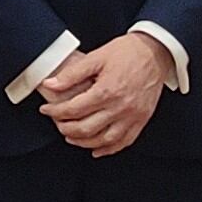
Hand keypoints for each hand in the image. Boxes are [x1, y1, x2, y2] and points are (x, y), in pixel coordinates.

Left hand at [38, 33, 172, 157]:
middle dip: (66, 129)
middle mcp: (120, 107)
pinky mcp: (142, 120)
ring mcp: (133, 116)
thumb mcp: (95, 57)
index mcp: (106, 91)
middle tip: (56, 123)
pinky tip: (97, 149)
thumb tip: (50, 85)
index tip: (45, 110)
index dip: (55, 112)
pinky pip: (124, 141)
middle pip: (86, 129)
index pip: (74, 109)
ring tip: (71, 137)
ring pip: (104, 140)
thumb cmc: (127, 52)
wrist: (156, 53)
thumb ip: (71, 74)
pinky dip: (109, 149)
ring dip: (84, 142)